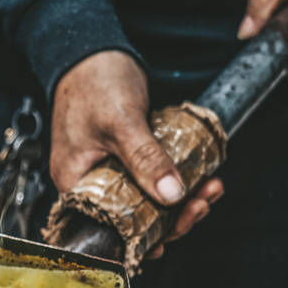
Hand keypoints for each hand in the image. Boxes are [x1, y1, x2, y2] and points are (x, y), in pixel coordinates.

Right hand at [50, 50, 222, 248]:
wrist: (92, 48)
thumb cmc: (93, 80)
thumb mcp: (121, 121)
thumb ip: (145, 159)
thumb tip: (172, 196)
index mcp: (76, 186)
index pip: (109, 229)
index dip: (144, 238)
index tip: (176, 229)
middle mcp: (90, 186)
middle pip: (134, 222)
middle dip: (174, 218)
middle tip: (203, 202)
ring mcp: (110, 174)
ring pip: (149, 204)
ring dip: (183, 202)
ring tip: (211, 188)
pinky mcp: (128, 161)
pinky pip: (154, 182)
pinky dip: (180, 182)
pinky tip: (205, 176)